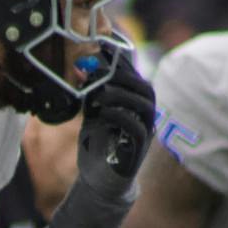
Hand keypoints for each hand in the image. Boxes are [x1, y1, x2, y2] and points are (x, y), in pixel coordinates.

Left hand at [77, 44, 155, 191]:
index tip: (104, 47)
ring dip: (122, 96)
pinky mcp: (138, 151)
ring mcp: (144, 133)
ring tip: (99, 94)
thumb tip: (82, 67)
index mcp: (135, 105)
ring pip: (145, 107)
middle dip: (125, 76)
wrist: (98, 179)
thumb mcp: (92, 113)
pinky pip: (137, 129)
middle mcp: (144, 117)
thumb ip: (92, 93)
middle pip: (146, 89)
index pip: (134, 78)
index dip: (122, 62)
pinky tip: (102, 113)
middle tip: (103, 72)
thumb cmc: (97, 144)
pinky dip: (120, 117)